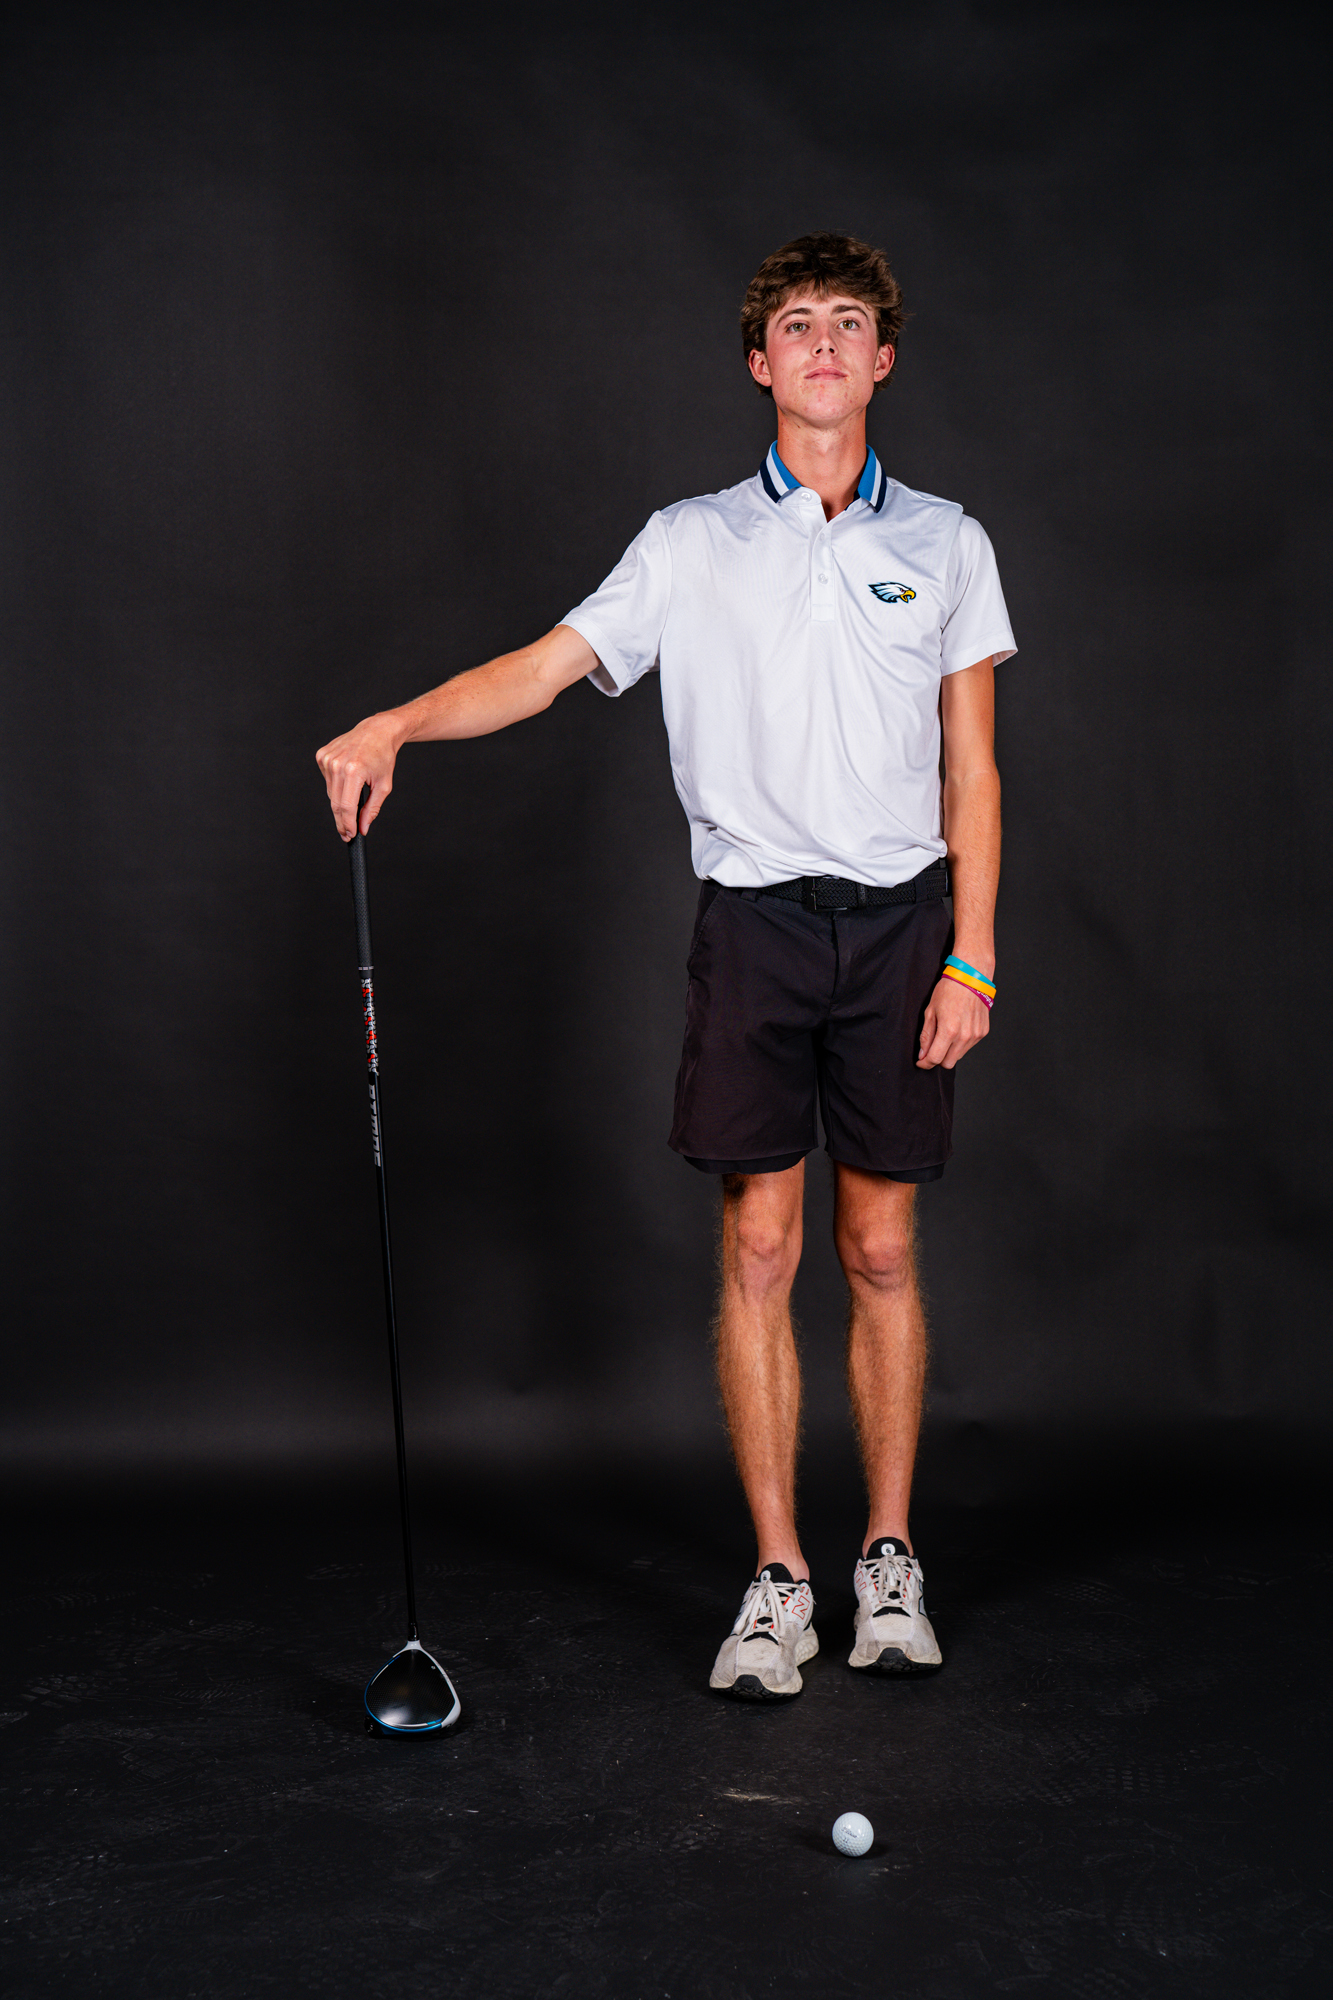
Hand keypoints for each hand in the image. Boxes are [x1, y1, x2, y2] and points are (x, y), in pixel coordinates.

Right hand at [315, 713, 401, 840]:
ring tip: (354, 796)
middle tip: (347, 833)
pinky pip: (328, 781)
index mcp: (354, 771)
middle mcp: (337, 764)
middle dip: (342, 821)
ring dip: (341, 802)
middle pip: (336, 803)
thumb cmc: (383, 757)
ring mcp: (328, 759)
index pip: (347, 806)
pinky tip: (348, 777)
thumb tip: (363, 828)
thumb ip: (372, 809)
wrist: (376, 731)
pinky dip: (336, 785)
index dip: (348, 824)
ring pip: (331, 793)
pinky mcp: (322, 756)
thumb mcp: (383, 786)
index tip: (350, 835)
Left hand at [917, 976, 989, 1069]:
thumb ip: (926, 1036)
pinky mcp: (983, 1032)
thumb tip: (923, 1054)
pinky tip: (958, 1028)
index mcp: (949, 1031)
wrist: (971, 977)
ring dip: (950, 1051)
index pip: (935, 1059)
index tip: (921, 1062)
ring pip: (959, 1056)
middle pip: (948, 1063)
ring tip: (946, 1033)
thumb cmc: (949, 990)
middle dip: (937, 1059)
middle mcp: (964, 1036)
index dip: (925, 1063)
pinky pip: (969, 1046)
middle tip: (931, 1049)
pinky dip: (961, 1043)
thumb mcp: (930, 1011)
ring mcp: (976, 1035)